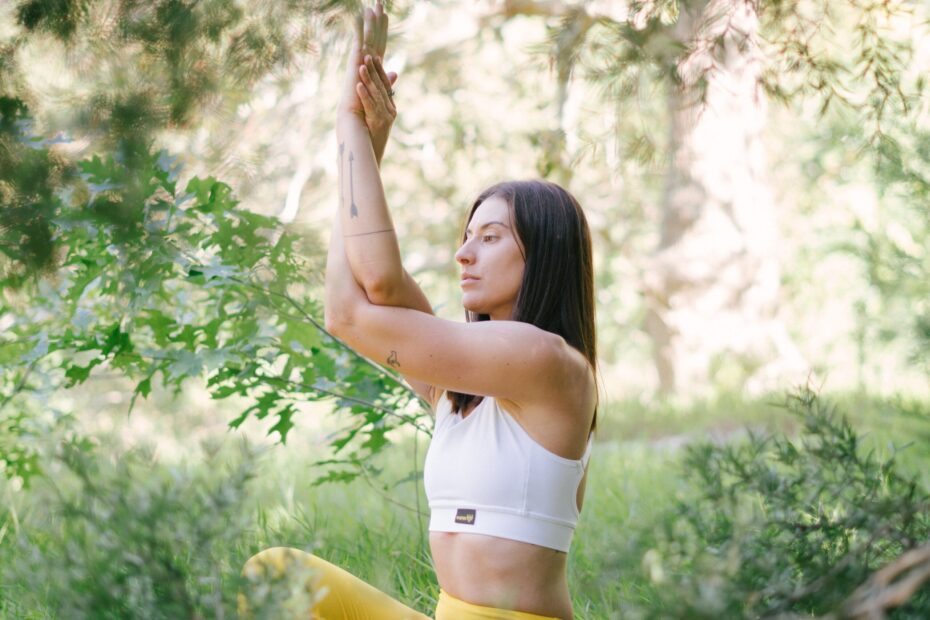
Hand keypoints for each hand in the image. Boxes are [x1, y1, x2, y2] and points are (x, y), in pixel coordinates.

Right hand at [338, 2, 396, 161]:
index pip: (380, 43)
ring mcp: (359, 60)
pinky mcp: (355, 62)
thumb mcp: (382, 88)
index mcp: (372, 65)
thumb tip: (395, 71)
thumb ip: (387, 78)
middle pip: (373, 35)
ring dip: (370, 19)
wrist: (355, 118)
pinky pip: (358, 40)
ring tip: (373, 3)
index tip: (385, 14)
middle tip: (379, 0)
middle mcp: (365, 60)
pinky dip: (358, 27)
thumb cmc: (366, 108)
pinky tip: (359, 13)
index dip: (382, 29)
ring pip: (366, 35)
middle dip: (376, 18)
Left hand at [357, 55, 396, 157]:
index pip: (386, 85)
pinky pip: (371, 106)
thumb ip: (380, 101)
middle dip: (374, 70)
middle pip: (381, 87)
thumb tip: (384, 86)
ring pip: (376, 95)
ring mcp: (386, 117)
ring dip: (368, 80)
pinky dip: (365, 95)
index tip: (373, 56)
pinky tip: (359, 85)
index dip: (379, 70)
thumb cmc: (371, 139)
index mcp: (390, 108)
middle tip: (366, 55)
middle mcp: (390, 111)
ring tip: (361, 67)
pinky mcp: (379, 124)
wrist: (371, 159)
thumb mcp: (377, 118)